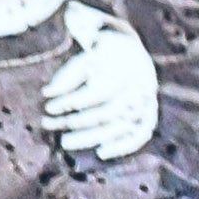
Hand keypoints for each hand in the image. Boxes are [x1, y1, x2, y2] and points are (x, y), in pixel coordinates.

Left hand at [41, 2, 159, 162]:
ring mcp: (148, 96)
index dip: (72, 102)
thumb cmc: (99, 51)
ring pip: (123, 124)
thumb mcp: (83, 56)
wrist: (127, 46)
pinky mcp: (151, 110)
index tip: (48, 106)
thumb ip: (68, 74)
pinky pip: (142, 132)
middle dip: (77, 122)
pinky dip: (123, 146)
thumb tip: (48, 93)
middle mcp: (141, 80)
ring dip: (92, 136)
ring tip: (64, 142)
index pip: (98, 91)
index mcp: (126, 66)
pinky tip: (101, 152)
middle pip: (110, 111)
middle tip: (47, 125)